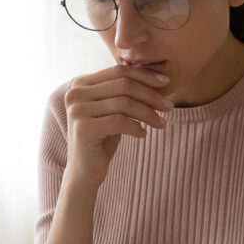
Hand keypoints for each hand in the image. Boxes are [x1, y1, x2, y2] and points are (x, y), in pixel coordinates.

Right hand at [63, 64, 172, 188]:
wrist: (85, 171)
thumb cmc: (102, 138)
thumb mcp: (113, 110)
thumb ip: (123, 91)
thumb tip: (156, 75)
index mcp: (80, 84)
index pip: (118, 71)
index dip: (144, 75)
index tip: (166, 82)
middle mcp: (75, 94)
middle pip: (123, 85)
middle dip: (151, 95)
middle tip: (169, 106)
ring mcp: (77, 111)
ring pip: (124, 103)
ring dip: (148, 113)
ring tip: (161, 123)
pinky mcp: (83, 128)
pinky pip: (120, 122)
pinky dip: (137, 127)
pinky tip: (143, 134)